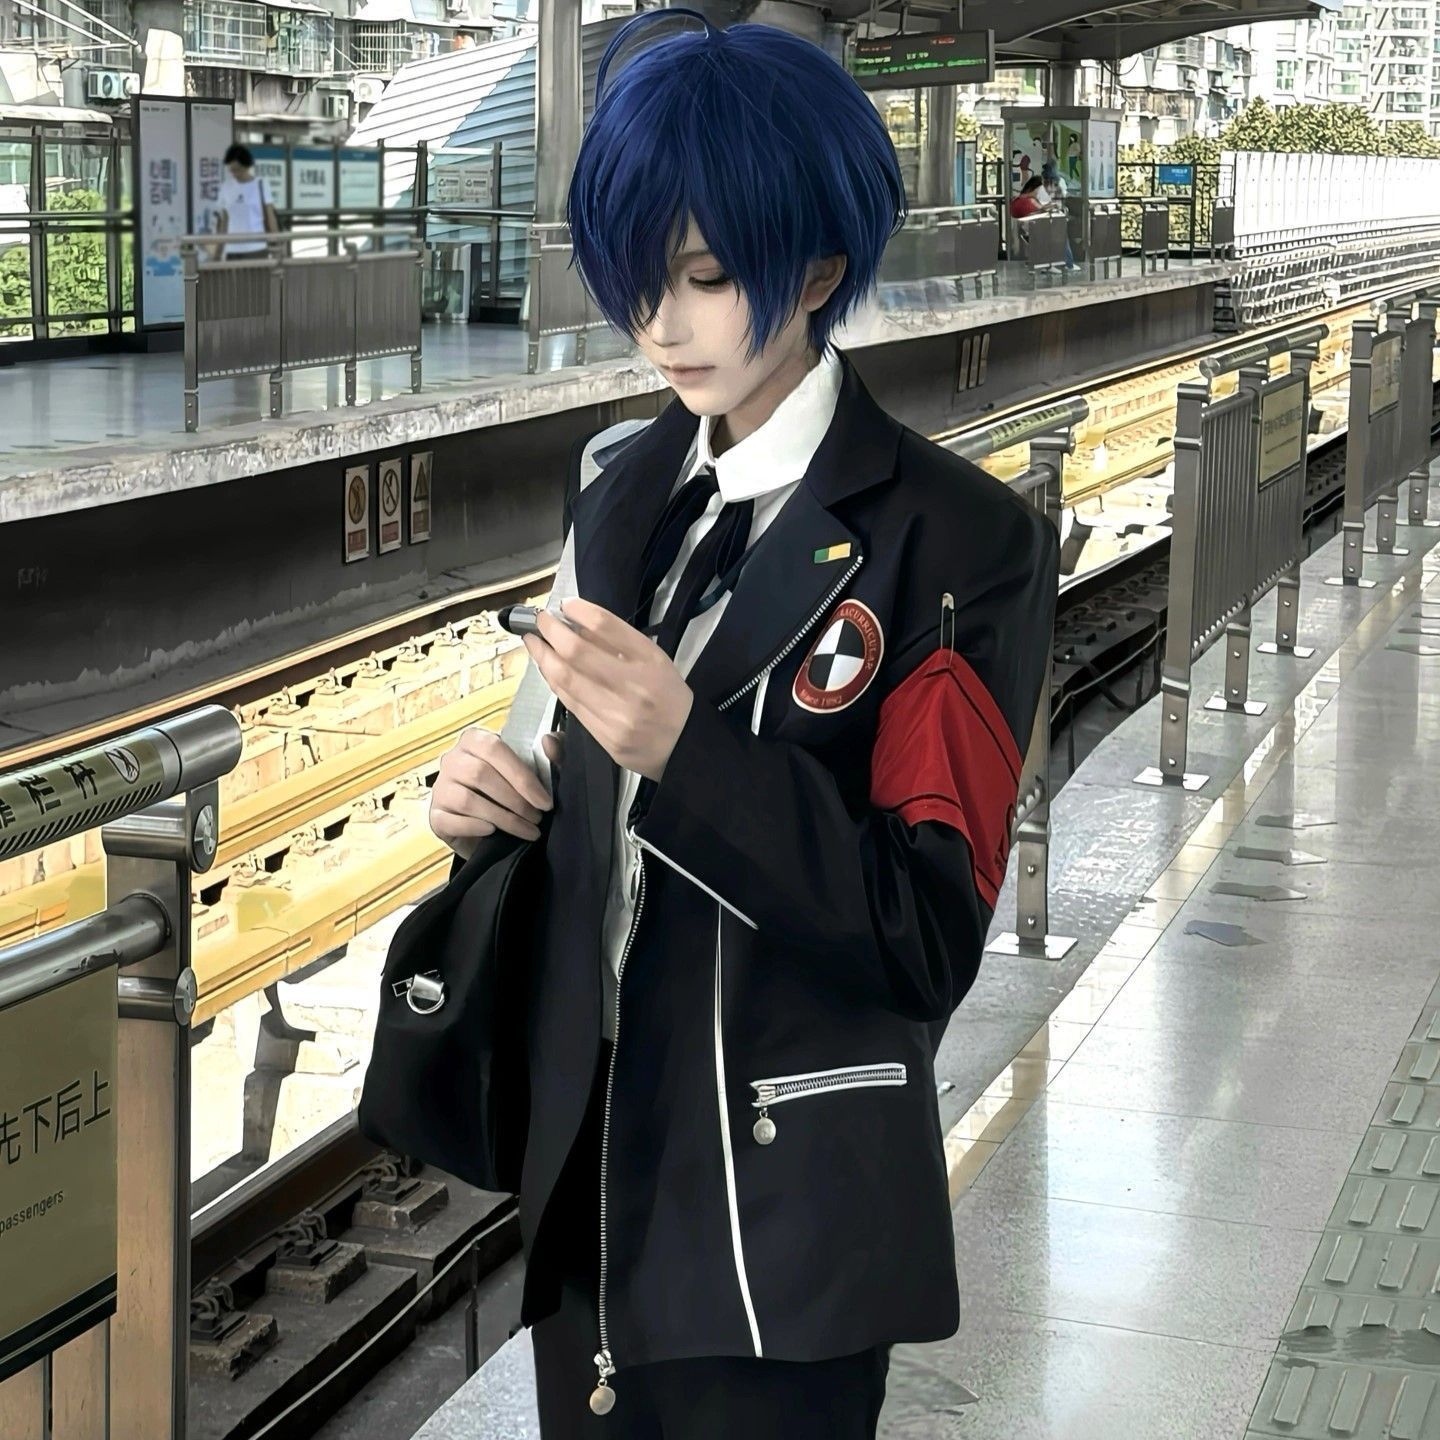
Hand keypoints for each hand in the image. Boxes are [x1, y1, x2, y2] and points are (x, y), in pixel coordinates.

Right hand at [428, 726, 560, 859]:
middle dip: (515, 801)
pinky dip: (475, 827)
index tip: (544, 802)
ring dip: (502, 818)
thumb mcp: (539, 772)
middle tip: (537, 819)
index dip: (522, 777)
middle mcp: (452, 760)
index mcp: (475, 741)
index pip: (495, 749)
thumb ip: (552, 754)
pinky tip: (493, 832)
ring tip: (526, 830)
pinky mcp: (435, 816)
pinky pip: (451, 821)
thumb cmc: (515, 792)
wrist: (491, 829)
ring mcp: (440, 788)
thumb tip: (550, 742)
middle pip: (480, 774)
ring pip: (467, 800)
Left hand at [522, 597, 692, 781]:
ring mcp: (618, 715)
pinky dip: (554, 682)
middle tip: (538, 621)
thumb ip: (618, 642)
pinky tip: (547, 669)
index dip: (579, 611)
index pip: (607, 626)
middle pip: (577, 652)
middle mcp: (634, 687)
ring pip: (566, 680)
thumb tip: (576, 624)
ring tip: (533, 643)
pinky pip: (570, 704)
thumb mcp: (654, 660)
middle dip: (550, 632)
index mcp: (650, 662)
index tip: (564, 604)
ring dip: (543, 657)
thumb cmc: (668, 696)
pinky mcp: (605, 737)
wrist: (683, 745)